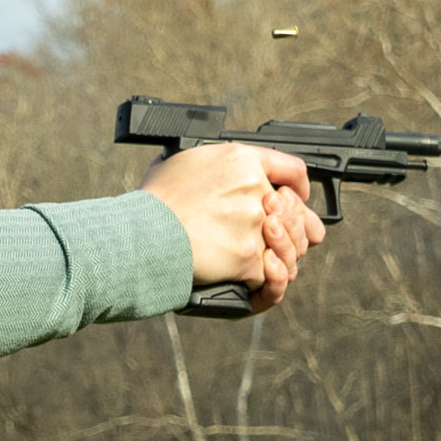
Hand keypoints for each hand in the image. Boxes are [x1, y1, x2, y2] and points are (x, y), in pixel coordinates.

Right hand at [139, 144, 326, 311]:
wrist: (142, 234)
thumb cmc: (152, 201)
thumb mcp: (179, 159)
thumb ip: (210, 161)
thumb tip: (211, 168)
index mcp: (242, 161)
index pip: (294, 170)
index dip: (299, 188)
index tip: (294, 198)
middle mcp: (257, 190)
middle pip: (299, 214)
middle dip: (293, 228)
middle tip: (278, 237)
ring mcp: (256, 226)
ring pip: (291, 247)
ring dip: (283, 256)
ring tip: (268, 260)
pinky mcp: (250, 258)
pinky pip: (273, 276)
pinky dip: (268, 282)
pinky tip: (259, 277)